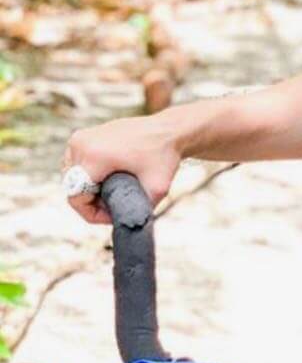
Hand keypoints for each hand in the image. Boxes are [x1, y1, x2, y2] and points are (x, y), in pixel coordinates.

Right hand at [62, 117, 181, 226]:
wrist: (168, 130)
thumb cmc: (164, 158)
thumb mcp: (157, 190)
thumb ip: (140, 212)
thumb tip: (128, 232)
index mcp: (93, 157)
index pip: (75, 197)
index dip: (91, 214)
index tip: (113, 215)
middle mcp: (81, 145)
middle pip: (72, 188)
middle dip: (91, 202)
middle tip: (116, 205)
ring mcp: (80, 138)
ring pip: (71, 176)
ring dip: (88, 188)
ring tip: (113, 192)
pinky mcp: (82, 136)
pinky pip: (75, 164)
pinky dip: (87, 175)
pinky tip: (108, 179)